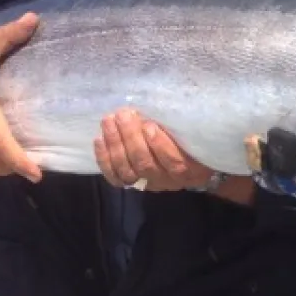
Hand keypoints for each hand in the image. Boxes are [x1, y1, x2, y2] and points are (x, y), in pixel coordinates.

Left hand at [94, 108, 213, 191]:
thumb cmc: (194, 141)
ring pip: (128, 170)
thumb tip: (157, 110)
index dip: (159, 144)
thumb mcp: (195, 134)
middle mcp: (168, 180)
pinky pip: (115, 177)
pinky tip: (99, 139)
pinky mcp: (132, 184)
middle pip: (146, 164)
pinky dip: (105, 159)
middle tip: (123, 114)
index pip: (174, 162)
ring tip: (109, 121)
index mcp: (191, 169)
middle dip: (131, 137)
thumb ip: (180, 127)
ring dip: (115, 144)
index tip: (149, 124)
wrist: (190, 164)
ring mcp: (149, 183)